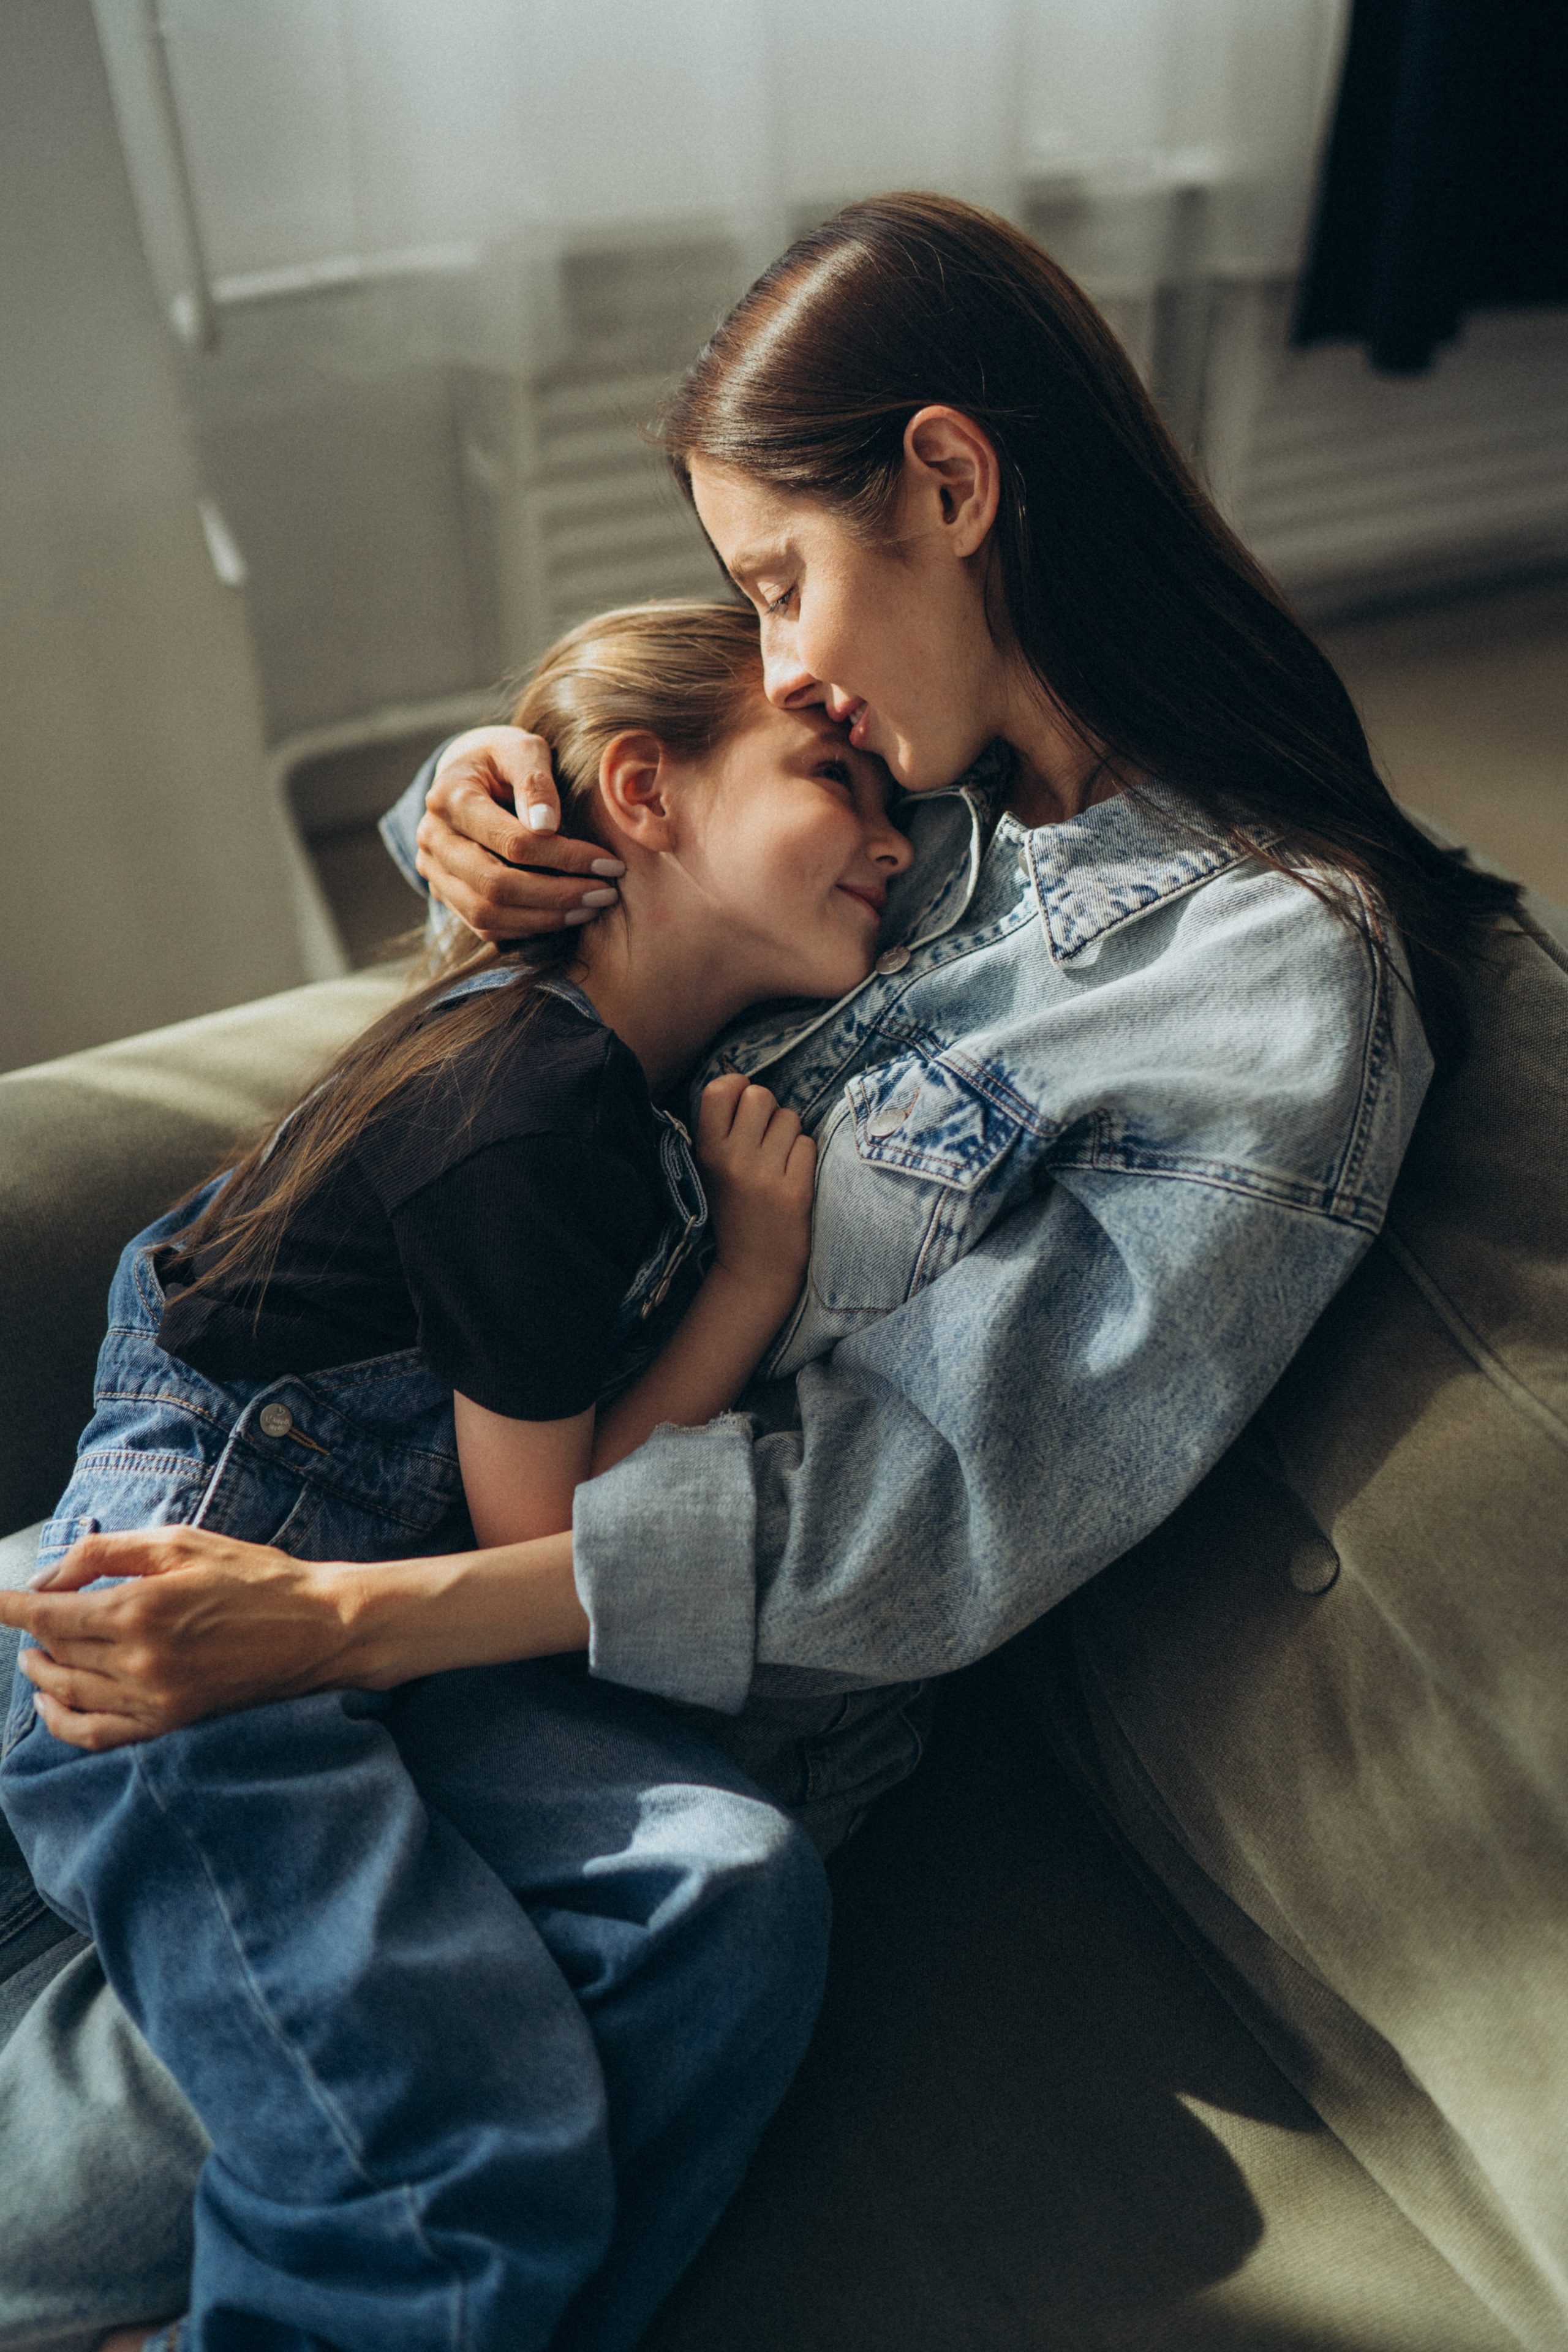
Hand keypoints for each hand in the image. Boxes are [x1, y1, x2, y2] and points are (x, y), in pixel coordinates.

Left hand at [0, 1526, 360, 1749]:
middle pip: (54, 1652)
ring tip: (35, 1657)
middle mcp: (139, 1658)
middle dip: (30, 1636)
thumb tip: (52, 1575)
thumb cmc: (256, 1578)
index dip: (10, 1606)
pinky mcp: (170, 1723)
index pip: (48, 1613)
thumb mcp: (183, 1543)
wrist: (319, 1629)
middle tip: (27, 1619)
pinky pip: (96, 1734)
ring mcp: (154, 1698)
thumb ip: (109, 1553)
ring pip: (68, 1692)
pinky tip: (54, 1703)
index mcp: (141, 1607)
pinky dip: (63, 1721)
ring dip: (41, 1674)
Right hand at [415, 727, 626, 939]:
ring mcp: (434, 870)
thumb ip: (535, 780)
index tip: (610, 863)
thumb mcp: (522, 748)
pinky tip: (564, 915)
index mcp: (449, 798)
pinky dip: (527, 927)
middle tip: (605, 894)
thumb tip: (547, 825)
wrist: (468, 773)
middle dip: (558, 895)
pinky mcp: (445, 893)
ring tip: (591, 908)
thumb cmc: (503, 759)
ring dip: (545, 918)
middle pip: (496, 886)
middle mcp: (433, 839)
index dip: (565, 857)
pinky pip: (484, 926)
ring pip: (487, 915)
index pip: (511, 841)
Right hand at [697, 1074, 816, 1301]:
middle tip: (765, 1137)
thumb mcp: (711, 1168)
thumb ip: (723, 1128)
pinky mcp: (794, 1191)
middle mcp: (732, 1159)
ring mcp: (764, 1176)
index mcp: (706, 1151)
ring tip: (778, 1162)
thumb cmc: (734, 1209)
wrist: (753, 1268)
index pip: (720, 1088)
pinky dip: (805, 1157)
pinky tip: (793, 1178)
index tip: (743, 1104)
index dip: (738, 1087)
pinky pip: (808, 1145)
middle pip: (761, 1095)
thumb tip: (744, 1081)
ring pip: (790, 1118)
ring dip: (789, 1134)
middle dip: (769, 1110)